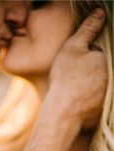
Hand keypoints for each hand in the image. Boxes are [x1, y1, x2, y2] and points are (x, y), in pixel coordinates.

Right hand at [48, 8, 106, 128]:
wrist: (64, 114)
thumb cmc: (66, 80)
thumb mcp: (73, 49)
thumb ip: (88, 29)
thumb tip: (100, 13)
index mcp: (110, 60)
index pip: (103, 51)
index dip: (90, 53)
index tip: (79, 62)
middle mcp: (113, 78)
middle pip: (104, 68)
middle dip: (92, 68)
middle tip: (76, 76)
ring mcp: (111, 94)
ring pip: (101, 83)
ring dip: (92, 84)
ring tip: (77, 88)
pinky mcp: (106, 109)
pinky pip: (98, 99)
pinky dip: (91, 99)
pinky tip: (80, 100)